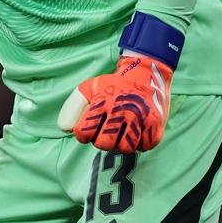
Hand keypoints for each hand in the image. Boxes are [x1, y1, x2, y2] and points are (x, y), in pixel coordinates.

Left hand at [57, 54, 172, 152]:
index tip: (87, 129)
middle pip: (104, 145)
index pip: (83, 132)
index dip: (83, 134)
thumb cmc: (114, 85)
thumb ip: (72, 107)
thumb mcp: (89, 88)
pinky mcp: (156, 124)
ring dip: (121, 143)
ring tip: (121, 131)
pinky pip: (144, 147)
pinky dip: (139, 142)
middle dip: (101, 141)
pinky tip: (136, 130)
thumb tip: (65, 128)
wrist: (146, 74)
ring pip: (126, 149)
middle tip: (106, 131)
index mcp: (103, 101)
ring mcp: (141, 118)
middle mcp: (122, 110)